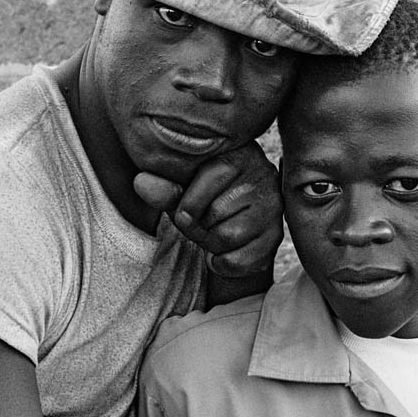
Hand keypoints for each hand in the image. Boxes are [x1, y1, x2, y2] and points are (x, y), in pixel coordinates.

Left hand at [134, 144, 282, 280]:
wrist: (232, 229)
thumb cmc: (202, 201)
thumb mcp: (180, 191)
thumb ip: (163, 188)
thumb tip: (141, 182)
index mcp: (239, 153)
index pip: (208, 180)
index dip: (188, 204)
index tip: (189, 209)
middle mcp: (264, 175)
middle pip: (215, 213)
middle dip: (199, 227)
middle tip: (205, 224)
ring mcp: (273, 207)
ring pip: (227, 237)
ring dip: (211, 245)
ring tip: (216, 234)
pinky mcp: (276, 237)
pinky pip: (239, 259)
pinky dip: (223, 263)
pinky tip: (226, 251)